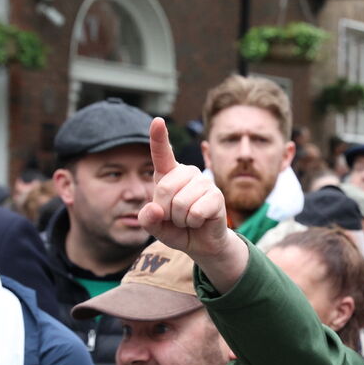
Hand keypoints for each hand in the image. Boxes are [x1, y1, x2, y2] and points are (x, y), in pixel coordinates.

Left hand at [139, 117, 230, 258]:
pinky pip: (195, 212)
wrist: (203, 243)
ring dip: (180, 220)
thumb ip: (147, 219)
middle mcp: (187, 173)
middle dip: (165, 212)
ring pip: (180, 203)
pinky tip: (200, 221)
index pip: (162, 154)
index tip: (157, 120)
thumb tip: (155, 209)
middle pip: (164, 189)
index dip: (158, 137)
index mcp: (169, 174)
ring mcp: (204, 182)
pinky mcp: (216, 196)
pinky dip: (193, 223)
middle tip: (176, 217)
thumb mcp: (155, 227)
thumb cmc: (177, 229)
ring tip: (188, 219)